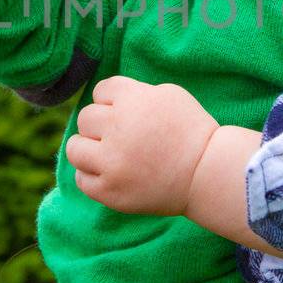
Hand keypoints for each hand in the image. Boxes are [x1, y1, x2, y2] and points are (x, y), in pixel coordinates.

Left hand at [66, 76, 215, 215]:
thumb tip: (104, 99)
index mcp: (132, 100)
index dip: (113, 102)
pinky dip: (92, 176)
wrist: (207, 174)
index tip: (128, 114)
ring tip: (107, 156)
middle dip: (102, 125)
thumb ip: (134, 92)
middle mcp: (117, 128)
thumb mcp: (168, 95)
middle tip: (123, 138)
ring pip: (75, 148)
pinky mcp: (109, 191)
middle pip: (86, 118)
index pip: (101, 91)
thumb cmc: (191, 132)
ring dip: (88, 149)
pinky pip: (81, 179)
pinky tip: (110, 174)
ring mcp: (111, 162)